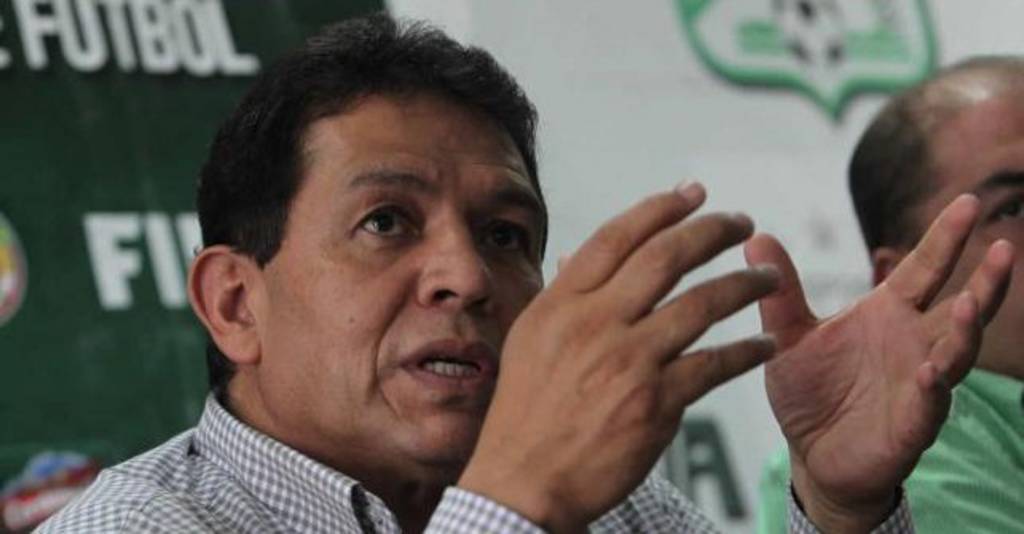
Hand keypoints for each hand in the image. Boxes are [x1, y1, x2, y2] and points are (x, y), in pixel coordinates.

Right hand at [458, 183, 778, 531]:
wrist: (524, 482)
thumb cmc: (525, 414)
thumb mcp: (529, 342)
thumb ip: (562, 297)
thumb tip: (578, 255)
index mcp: (561, 304)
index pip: (616, 237)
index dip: (660, 208)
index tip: (693, 193)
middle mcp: (594, 323)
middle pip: (665, 257)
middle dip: (712, 230)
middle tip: (740, 221)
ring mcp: (627, 361)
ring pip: (701, 304)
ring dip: (743, 283)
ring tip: (767, 276)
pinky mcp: (656, 402)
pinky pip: (715, 364)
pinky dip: (748, 351)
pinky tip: (766, 343)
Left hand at [744, 194, 1013, 532]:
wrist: (811, 453)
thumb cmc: (811, 391)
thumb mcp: (788, 336)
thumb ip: (781, 291)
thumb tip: (756, 236)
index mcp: (889, 313)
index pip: (925, 267)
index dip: (946, 237)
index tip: (968, 200)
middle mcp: (914, 343)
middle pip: (961, 306)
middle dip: (985, 279)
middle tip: (1002, 246)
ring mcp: (920, 384)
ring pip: (955, 354)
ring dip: (967, 331)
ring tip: (970, 304)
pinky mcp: (911, 425)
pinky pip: (929, 405)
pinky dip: (932, 387)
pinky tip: (931, 371)